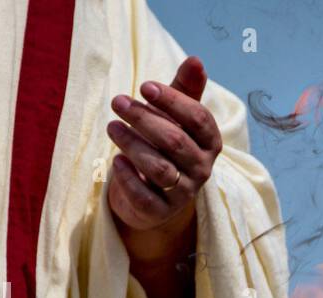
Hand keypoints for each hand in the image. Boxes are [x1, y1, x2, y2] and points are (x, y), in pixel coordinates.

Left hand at [106, 56, 220, 253]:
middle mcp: (201, 170)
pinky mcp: (160, 212)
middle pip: (175, 142)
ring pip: (158, 169)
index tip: (144, 86)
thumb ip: (185, 90)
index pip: (198, 119)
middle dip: (144, 119)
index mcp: (210, 144)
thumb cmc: (166, 146)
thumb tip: (196, 60)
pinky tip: (116, 160)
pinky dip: (127, 177)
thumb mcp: (176, 117)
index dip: (172, 100)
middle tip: (118, 101)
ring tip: (112, 127)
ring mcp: (182, 193)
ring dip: (132, 144)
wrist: (154, 195)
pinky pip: (143, 196)